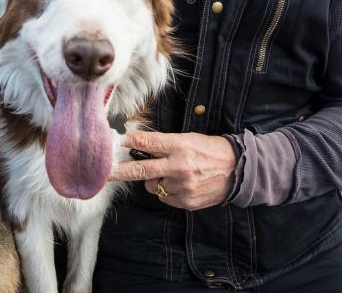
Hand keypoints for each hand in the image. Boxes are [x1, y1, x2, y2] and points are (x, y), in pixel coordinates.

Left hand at [109, 130, 236, 210]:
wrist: (237, 170)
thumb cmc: (209, 150)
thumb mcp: (187, 139)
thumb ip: (163, 143)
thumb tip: (136, 142)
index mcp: (179, 146)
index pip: (146, 142)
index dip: (126, 141)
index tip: (110, 141)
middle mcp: (178, 166)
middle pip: (140, 170)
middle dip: (119, 171)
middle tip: (103, 172)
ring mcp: (182, 186)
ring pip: (152, 186)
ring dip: (155, 181)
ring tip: (172, 173)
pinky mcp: (186, 202)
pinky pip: (165, 198)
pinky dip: (168, 192)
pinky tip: (181, 184)